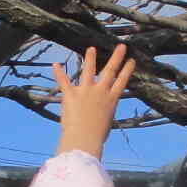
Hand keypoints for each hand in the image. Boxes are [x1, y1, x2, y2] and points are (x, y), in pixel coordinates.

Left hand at [51, 43, 133, 158]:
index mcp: (111, 100)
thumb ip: (104, 113)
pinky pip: (64, 81)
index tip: (131, 61)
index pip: (122, 81)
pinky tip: (56, 64)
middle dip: (116, 57)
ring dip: (90, 58)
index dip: (127, 70)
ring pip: (88, 70)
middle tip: (121, 47)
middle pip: (110, 71)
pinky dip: (58, 73)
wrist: (84, 139)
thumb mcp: (106, 123)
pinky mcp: (71, 94)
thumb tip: (101, 113)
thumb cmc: (96, 137)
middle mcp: (100, 92)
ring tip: (91, 49)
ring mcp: (85, 91)